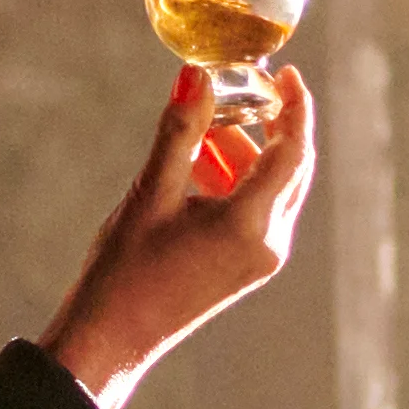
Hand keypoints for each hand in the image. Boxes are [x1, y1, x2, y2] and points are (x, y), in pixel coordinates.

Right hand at [42, 61, 318, 408]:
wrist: (113, 337)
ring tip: (205, 127)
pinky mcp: (244, 266)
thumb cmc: (125, 270)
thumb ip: (180, 130)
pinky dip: (236, 180)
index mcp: (251, 225)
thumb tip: (197, 76)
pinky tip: (198, 163)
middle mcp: (267, 243)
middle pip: (290, 168)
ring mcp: (259, 258)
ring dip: (246, 152)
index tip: (286, 72)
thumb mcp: (151, 191)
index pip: (293, 152)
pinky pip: (256, 210)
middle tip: (245, 89)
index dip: (295, 106)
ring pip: (272, 188)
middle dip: (271, 125)